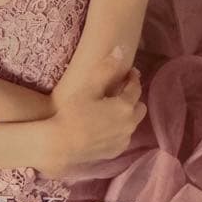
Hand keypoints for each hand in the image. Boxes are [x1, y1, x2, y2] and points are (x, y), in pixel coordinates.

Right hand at [38, 61, 146, 177]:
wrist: (61, 145)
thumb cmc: (73, 113)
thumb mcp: (88, 87)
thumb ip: (106, 68)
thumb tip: (121, 50)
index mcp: (125, 106)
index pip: (136, 88)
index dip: (133, 78)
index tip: (129, 73)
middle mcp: (130, 123)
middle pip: (140, 107)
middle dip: (133, 98)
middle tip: (119, 92)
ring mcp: (124, 139)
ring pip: (133, 122)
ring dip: (127, 114)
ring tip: (111, 110)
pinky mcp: (117, 151)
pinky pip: (124, 136)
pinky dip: (120, 129)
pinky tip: (106, 127)